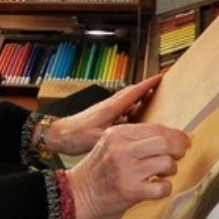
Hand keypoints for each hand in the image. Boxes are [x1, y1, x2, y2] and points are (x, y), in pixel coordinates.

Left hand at [47, 74, 163, 155]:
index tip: (159, 78)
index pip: (133, 92)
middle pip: (131, 94)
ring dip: (138, 100)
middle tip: (159, 87)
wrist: (58, 135)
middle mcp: (109, 106)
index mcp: (110, 108)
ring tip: (152, 101)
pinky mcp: (102, 118)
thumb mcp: (95, 138)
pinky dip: (131, 111)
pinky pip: (121, 111)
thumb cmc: (74, 135)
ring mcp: (105, 111)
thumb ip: (113, 137)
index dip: (147, 85)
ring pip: (126, 102)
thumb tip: (130, 141)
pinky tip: (134, 119)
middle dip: (145, 89)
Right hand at [66, 122, 189, 218]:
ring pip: (167, 164)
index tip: (184, 140)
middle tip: (180, 154)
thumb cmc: (99, 167)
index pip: (156, 128)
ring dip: (171, 169)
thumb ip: (134, 137)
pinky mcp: (131, 190)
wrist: (78, 191)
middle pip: (165, 143)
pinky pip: (163, 187)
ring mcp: (127, 170)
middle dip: (179, 149)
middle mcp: (122, 149)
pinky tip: (158, 186)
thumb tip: (169, 137)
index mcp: (118, 134)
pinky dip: (165, 187)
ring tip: (163, 172)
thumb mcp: (110, 142)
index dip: (175, 134)